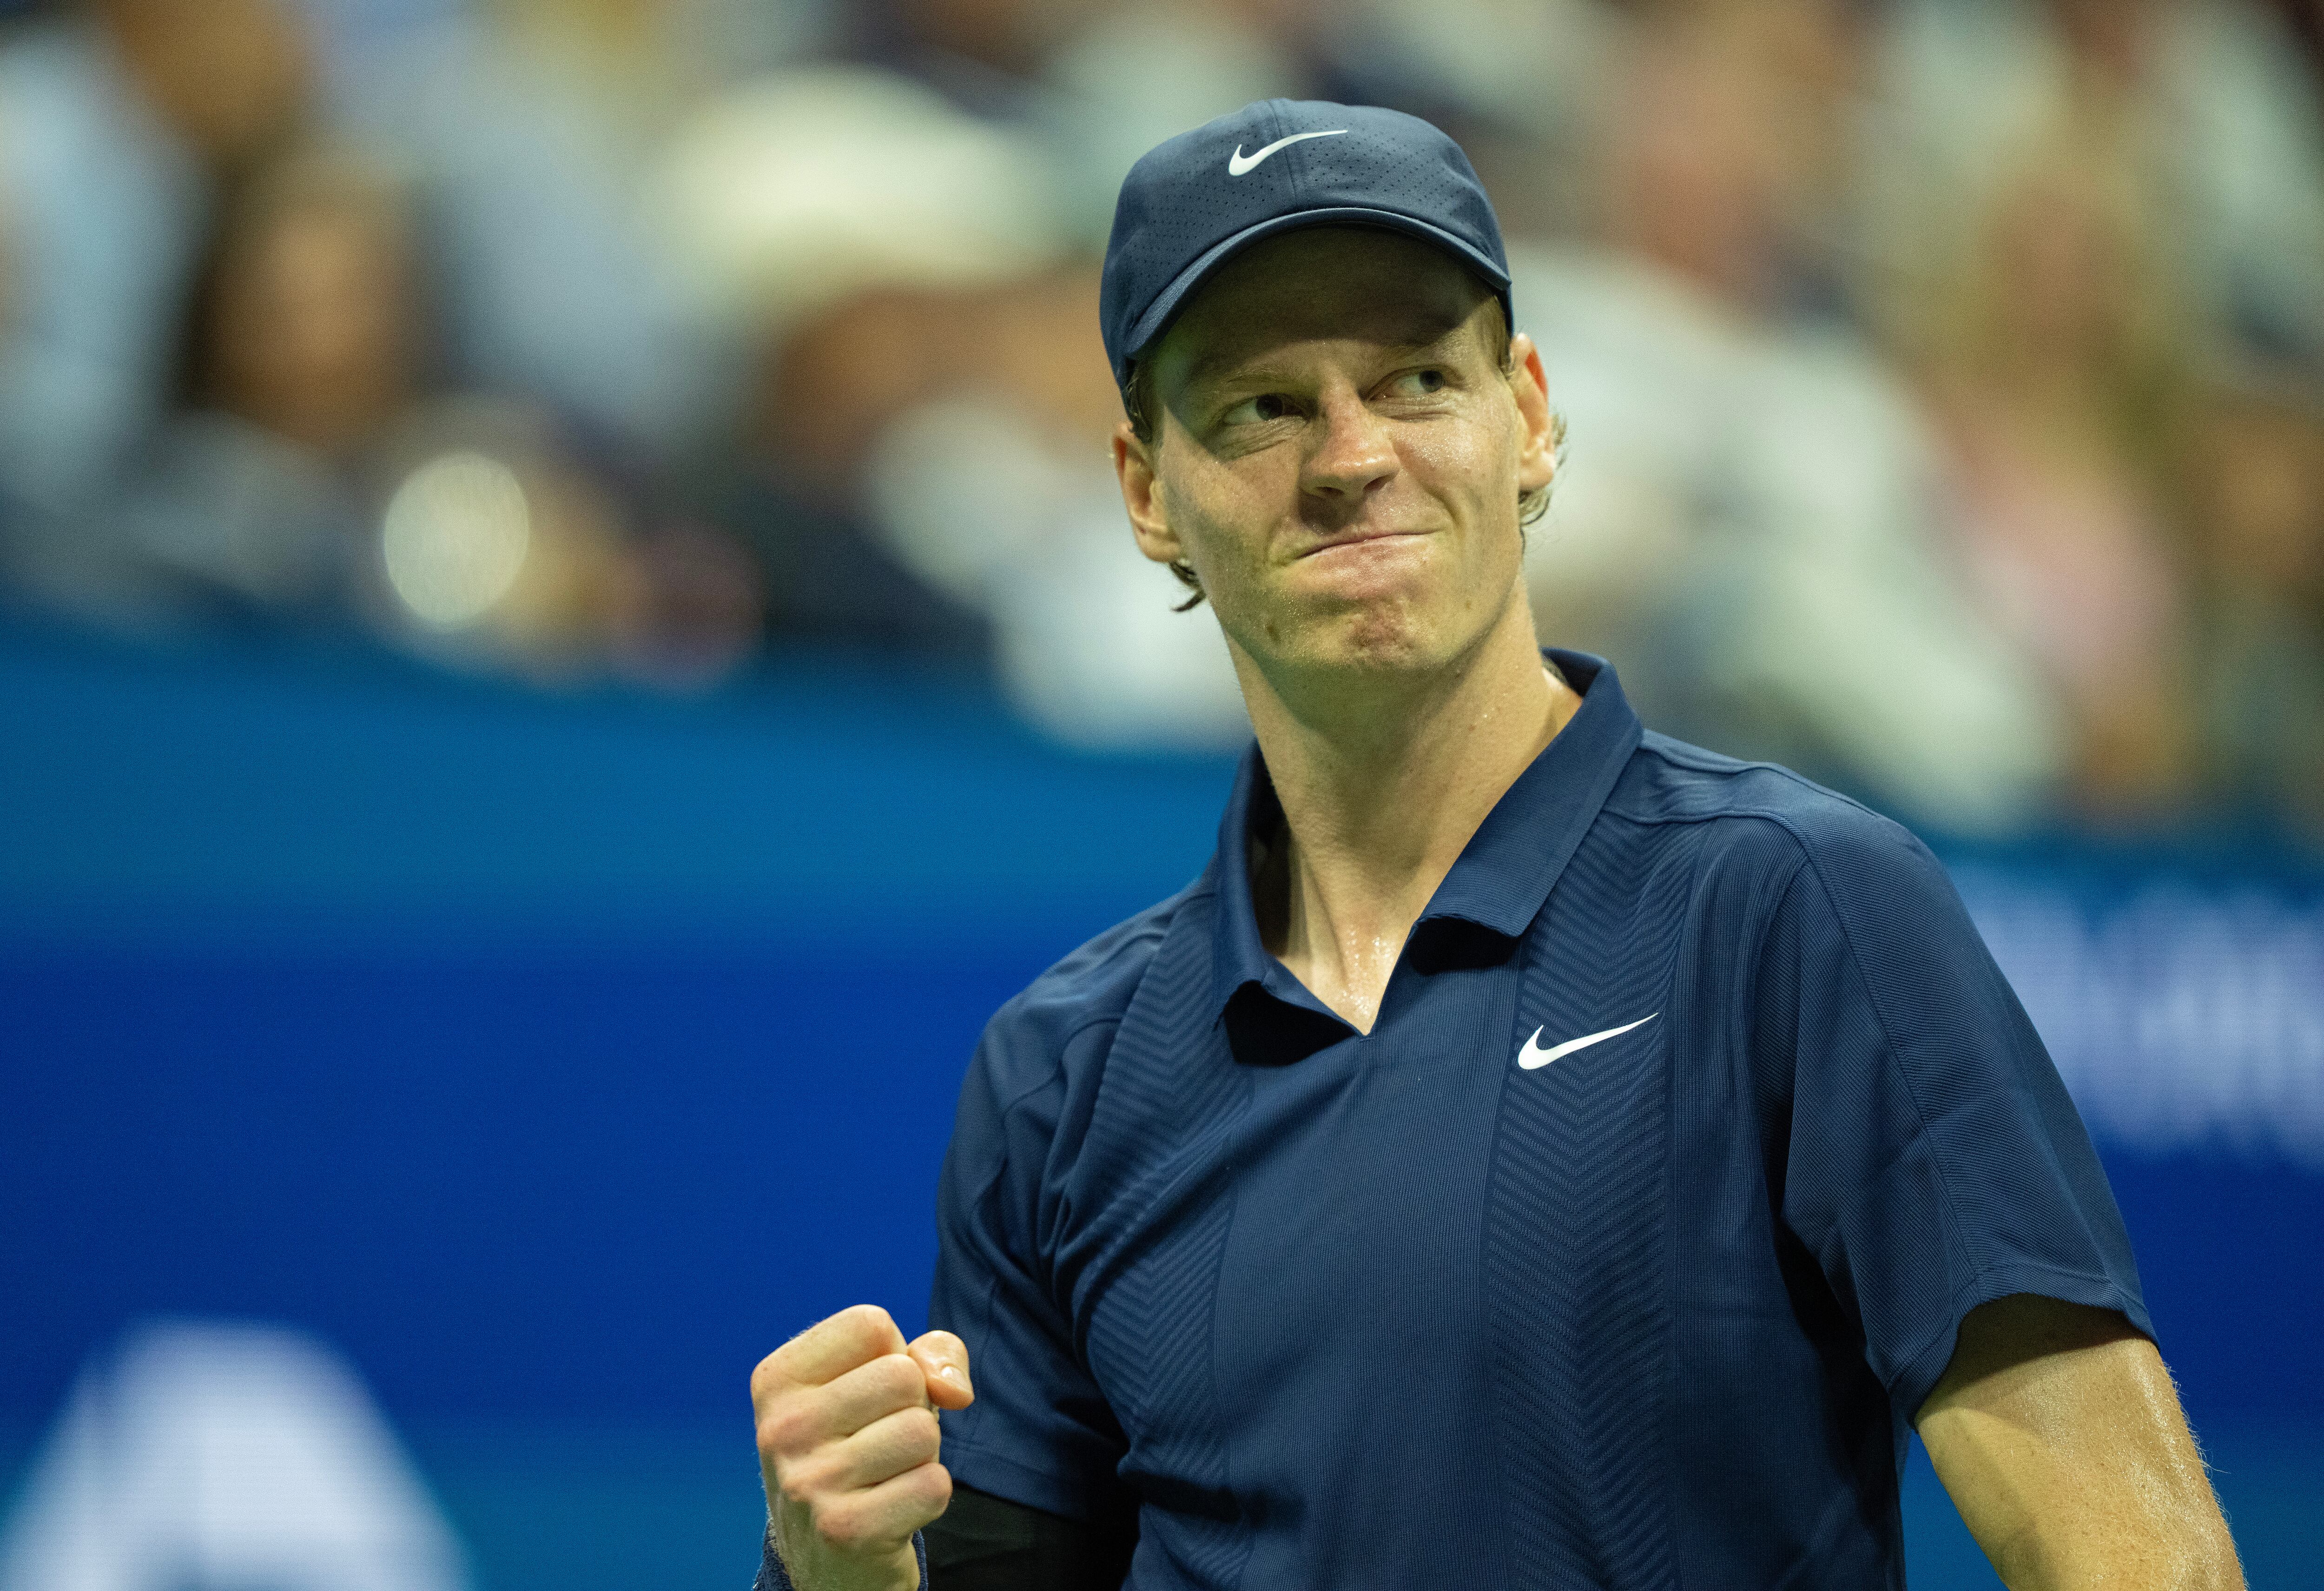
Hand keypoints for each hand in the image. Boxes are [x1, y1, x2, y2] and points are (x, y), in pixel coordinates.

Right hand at [752, 1304, 975, 1590]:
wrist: (829, 1558)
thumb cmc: (863, 1446)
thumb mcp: (883, 1382)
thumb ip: (932, 1354)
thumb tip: (955, 1391)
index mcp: (776, 1380)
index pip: (870, 1324)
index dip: (892, 1357)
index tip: (866, 1397)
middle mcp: (781, 1429)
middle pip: (903, 1376)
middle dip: (912, 1408)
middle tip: (879, 1443)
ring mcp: (808, 1483)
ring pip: (923, 1430)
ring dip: (922, 1455)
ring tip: (885, 1475)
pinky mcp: (845, 1531)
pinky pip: (935, 1485)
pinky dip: (929, 1497)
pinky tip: (892, 1510)